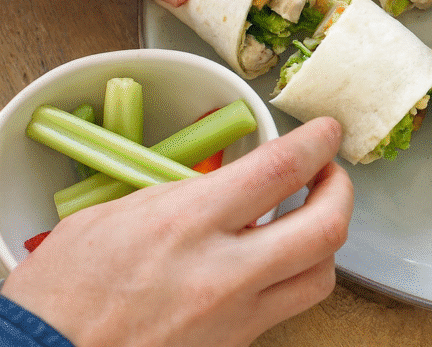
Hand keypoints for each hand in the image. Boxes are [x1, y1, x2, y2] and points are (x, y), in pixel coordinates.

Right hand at [0, 117, 352, 346]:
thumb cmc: (61, 294)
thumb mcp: (112, 217)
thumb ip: (179, 195)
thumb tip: (219, 182)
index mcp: (188, 224)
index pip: (281, 169)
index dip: (318, 142)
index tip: (326, 132)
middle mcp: (223, 273)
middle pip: (327, 227)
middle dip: (343, 191)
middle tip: (330, 175)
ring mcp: (235, 317)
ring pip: (321, 276)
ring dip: (325, 241)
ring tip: (307, 220)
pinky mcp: (235, 346)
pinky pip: (285, 309)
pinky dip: (291, 279)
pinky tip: (270, 265)